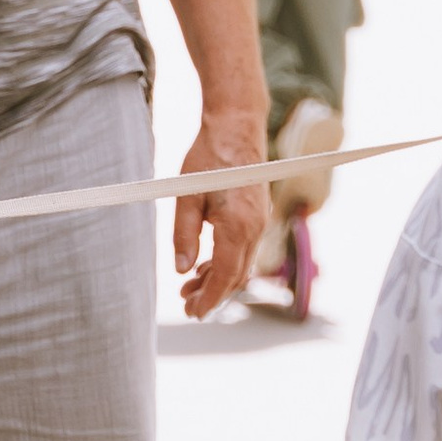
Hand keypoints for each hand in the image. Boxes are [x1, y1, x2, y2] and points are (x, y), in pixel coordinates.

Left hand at [173, 105, 268, 318]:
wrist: (237, 127)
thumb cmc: (209, 157)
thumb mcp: (186, 196)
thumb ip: (184, 236)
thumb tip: (182, 270)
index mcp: (238, 226)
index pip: (226, 276)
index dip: (210, 298)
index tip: (194, 313)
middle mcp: (255, 228)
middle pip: (236, 276)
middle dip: (212, 294)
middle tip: (187, 306)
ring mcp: (260, 221)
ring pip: (241, 264)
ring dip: (218, 279)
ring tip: (189, 287)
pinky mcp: (257, 215)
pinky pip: (245, 249)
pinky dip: (226, 262)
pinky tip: (205, 264)